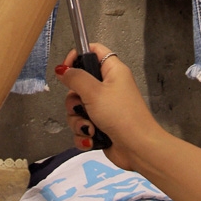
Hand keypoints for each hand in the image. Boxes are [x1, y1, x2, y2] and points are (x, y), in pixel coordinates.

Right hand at [55, 43, 162, 171]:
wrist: (137, 148)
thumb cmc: (123, 116)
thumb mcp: (95, 92)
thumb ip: (75, 78)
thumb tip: (62, 69)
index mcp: (112, 71)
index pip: (92, 51)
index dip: (77, 56)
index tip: (66, 70)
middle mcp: (108, 87)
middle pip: (79, 84)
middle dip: (74, 101)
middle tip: (81, 107)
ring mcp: (104, 107)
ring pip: (78, 108)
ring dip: (79, 121)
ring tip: (90, 127)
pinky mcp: (100, 125)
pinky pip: (82, 125)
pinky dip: (84, 133)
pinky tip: (92, 138)